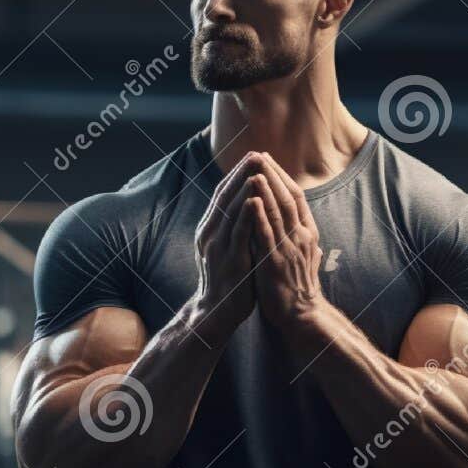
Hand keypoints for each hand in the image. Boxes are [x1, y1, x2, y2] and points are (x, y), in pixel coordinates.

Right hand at [191, 152, 268, 342]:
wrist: (216, 313)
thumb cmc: (228, 280)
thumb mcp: (228, 248)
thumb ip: (234, 228)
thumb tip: (247, 206)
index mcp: (210, 229)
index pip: (222, 195)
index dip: (236, 174)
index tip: (252, 156)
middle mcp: (210, 234)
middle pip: (224, 197)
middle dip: (240, 174)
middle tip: (255, 154)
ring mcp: (218, 247)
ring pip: (230, 211)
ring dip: (243, 188)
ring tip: (257, 168)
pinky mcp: (229, 260)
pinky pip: (237, 233)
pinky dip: (245, 214)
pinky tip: (254, 199)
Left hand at [243, 154, 326, 337]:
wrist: (301, 314)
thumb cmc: (298, 284)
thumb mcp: (303, 253)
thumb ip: (298, 233)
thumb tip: (293, 216)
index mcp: (307, 232)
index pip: (296, 196)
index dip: (281, 175)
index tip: (267, 158)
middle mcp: (301, 236)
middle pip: (288, 197)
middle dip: (272, 174)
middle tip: (258, 154)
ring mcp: (290, 248)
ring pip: (279, 212)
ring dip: (266, 189)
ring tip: (254, 168)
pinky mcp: (276, 262)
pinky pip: (267, 234)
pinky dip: (260, 215)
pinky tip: (251, 200)